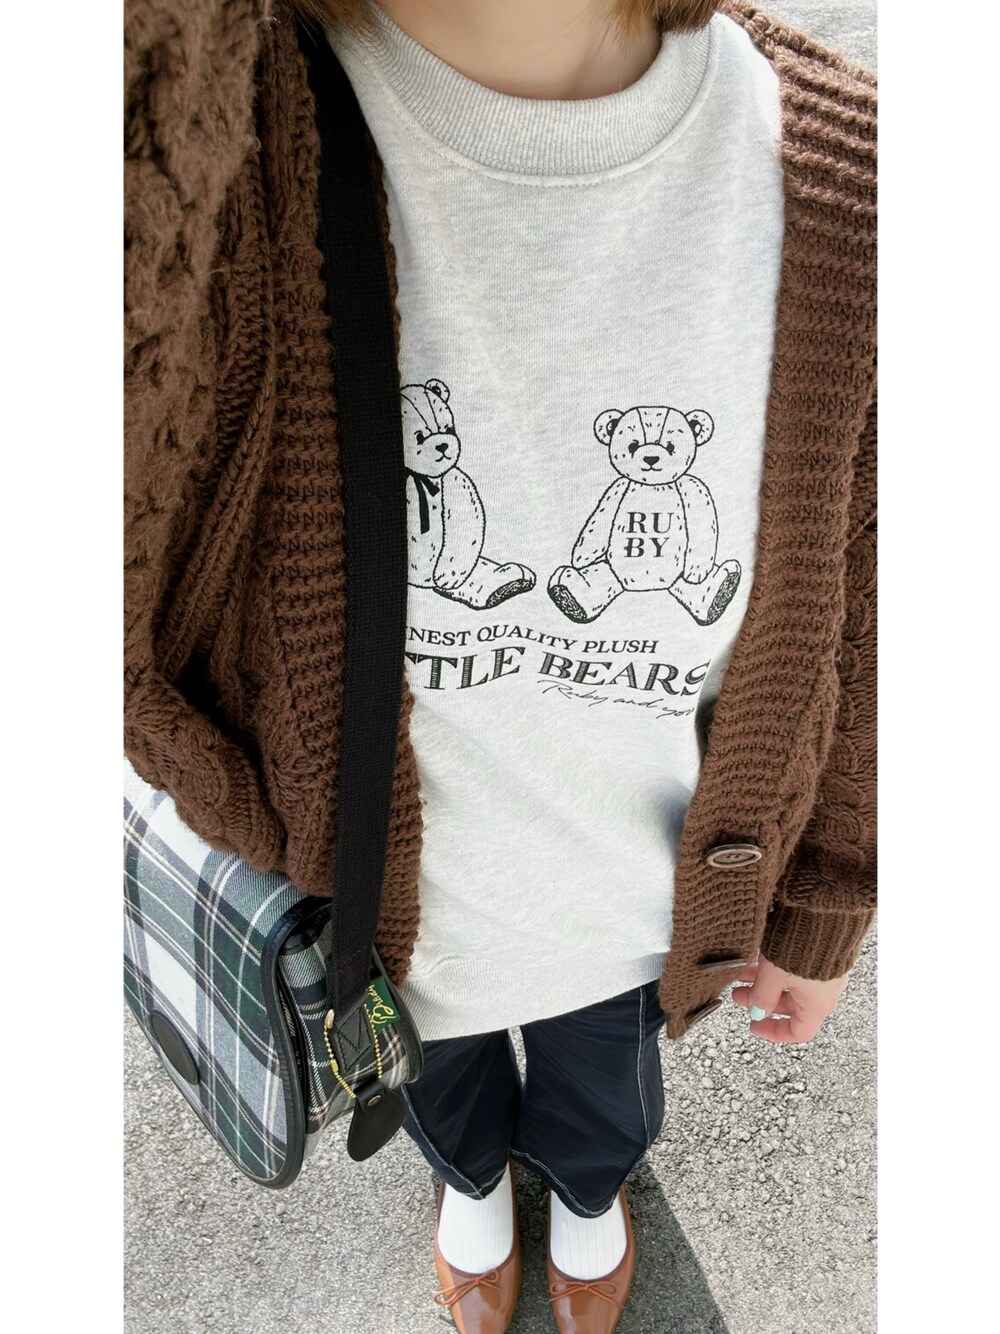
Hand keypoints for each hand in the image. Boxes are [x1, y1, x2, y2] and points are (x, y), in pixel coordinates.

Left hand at [730, 955, 848, 1042]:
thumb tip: (756, 1011)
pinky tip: (756, 962)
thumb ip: (763, 997)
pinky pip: (795, 969)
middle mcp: (824, 990)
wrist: (823, 912)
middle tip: (740, 995)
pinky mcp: (819, 953)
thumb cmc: (805, 944)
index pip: (798, 1031)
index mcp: (818, 1004)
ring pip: (789, 985)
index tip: (754, 1025)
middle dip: (761, 1001)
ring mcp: (823, 972)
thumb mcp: (774, 975)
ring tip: (741, 975)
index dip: (774, 1032)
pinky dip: (774, 969)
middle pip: (790, 1006)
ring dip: (764, 983)